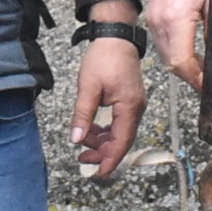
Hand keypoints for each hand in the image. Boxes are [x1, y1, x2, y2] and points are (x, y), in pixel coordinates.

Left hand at [69, 5, 148, 177]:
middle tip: (82, 159)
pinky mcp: (129, 100)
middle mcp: (136, 109)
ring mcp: (134, 105)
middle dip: (102, 153)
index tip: (99, 174)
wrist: (115, 36)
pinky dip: (106, 130)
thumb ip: (82, 115)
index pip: (121, 142)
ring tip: (82, 144)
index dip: (110, 160)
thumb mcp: (88, 87)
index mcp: (129, 107)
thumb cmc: (104, 58)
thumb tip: (76, 139)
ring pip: (120, 133)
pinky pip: (119, 123)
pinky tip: (92, 130)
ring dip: (102, 141)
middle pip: (122, 141)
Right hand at [149, 0, 211, 91]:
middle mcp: (160, 22)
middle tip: (207, 83)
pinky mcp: (153, 16)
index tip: (207, 87)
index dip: (195, 79)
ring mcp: (153, 19)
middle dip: (190, 76)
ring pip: (165, 56)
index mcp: (176, 18)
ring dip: (182, 65)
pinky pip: (161, 43)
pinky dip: (174, 53)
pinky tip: (189, 53)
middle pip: (171, 63)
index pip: (182, 61)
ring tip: (200, 70)